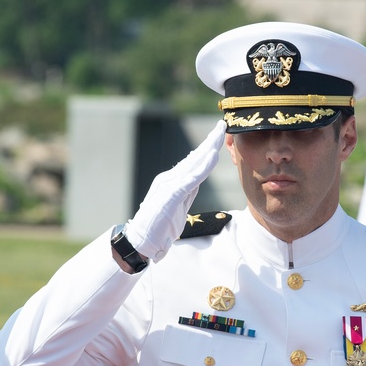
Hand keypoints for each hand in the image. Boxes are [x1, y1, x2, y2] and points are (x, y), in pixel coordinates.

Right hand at [125, 120, 226, 261]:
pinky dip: (203, 167)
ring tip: (220, 134)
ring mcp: (170, 185)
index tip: (218, 136)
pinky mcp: (172, 194)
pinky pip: (192, 178)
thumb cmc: (159, 226)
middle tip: (223, 125)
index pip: (193, 162)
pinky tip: (213, 156)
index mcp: (173, 181)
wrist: (142, 241)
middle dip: (210, 141)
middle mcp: (170, 178)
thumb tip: (195, 182)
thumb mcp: (178, 206)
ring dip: (208, 148)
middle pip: (194, 157)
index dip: (206, 148)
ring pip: (193, 162)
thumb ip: (186, 192)